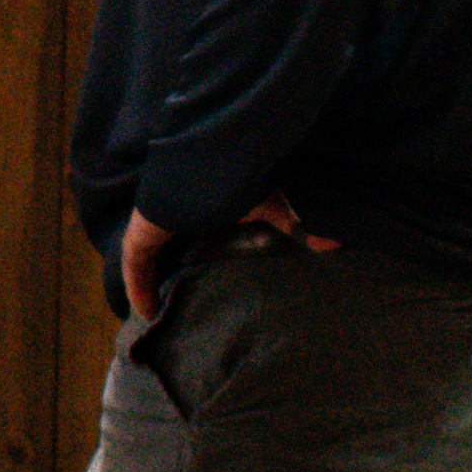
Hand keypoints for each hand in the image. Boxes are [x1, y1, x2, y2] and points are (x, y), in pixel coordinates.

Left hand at [119, 193, 327, 326]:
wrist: (214, 157)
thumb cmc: (243, 175)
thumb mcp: (274, 204)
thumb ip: (298, 226)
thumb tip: (336, 246)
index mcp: (200, 206)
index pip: (188, 232)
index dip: (192, 252)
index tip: (201, 279)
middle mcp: (174, 214)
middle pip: (165, 247)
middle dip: (167, 270)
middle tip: (177, 304)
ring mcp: (154, 222)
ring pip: (147, 258)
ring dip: (149, 282)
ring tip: (160, 314)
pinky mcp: (141, 231)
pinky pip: (135, 263)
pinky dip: (138, 287)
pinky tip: (146, 311)